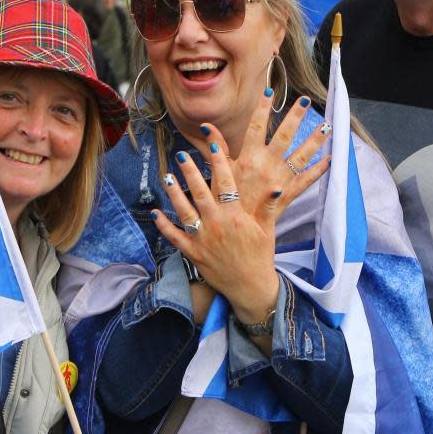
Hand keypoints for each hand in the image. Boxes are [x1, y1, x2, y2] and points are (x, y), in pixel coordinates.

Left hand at [154, 141, 286, 322]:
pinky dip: (164, 226)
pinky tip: (156, 213)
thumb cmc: (261, 256)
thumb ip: (267, 207)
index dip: (218, 163)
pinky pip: (175, 237)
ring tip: (166, 176)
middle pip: (200, 193)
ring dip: (174, 193)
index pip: (225, 184)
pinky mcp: (193, 254)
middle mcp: (217, 225)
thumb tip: (276, 186)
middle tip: (182, 155)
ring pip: (184, 211)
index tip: (212, 146)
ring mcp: (203, 240)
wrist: (250, 287)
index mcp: (235, 216)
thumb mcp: (267, 230)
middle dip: (191, 172)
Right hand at [199, 90, 330, 221]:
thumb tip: (206, 126)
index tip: (270, 91)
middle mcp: (266, 165)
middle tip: (305, 101)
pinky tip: (329, 160)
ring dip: (314, 141)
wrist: (236, 230)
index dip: (263, 108)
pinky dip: (318, 170)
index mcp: (248, 157)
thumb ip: (216, 147)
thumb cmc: (224, 201)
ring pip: (300, 156)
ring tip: (326, 127)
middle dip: (295, 117)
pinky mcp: (287, 194)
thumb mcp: (218, 172)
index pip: (257, 126)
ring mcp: (279, 179)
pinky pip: (306, 181)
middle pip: (284, 136)